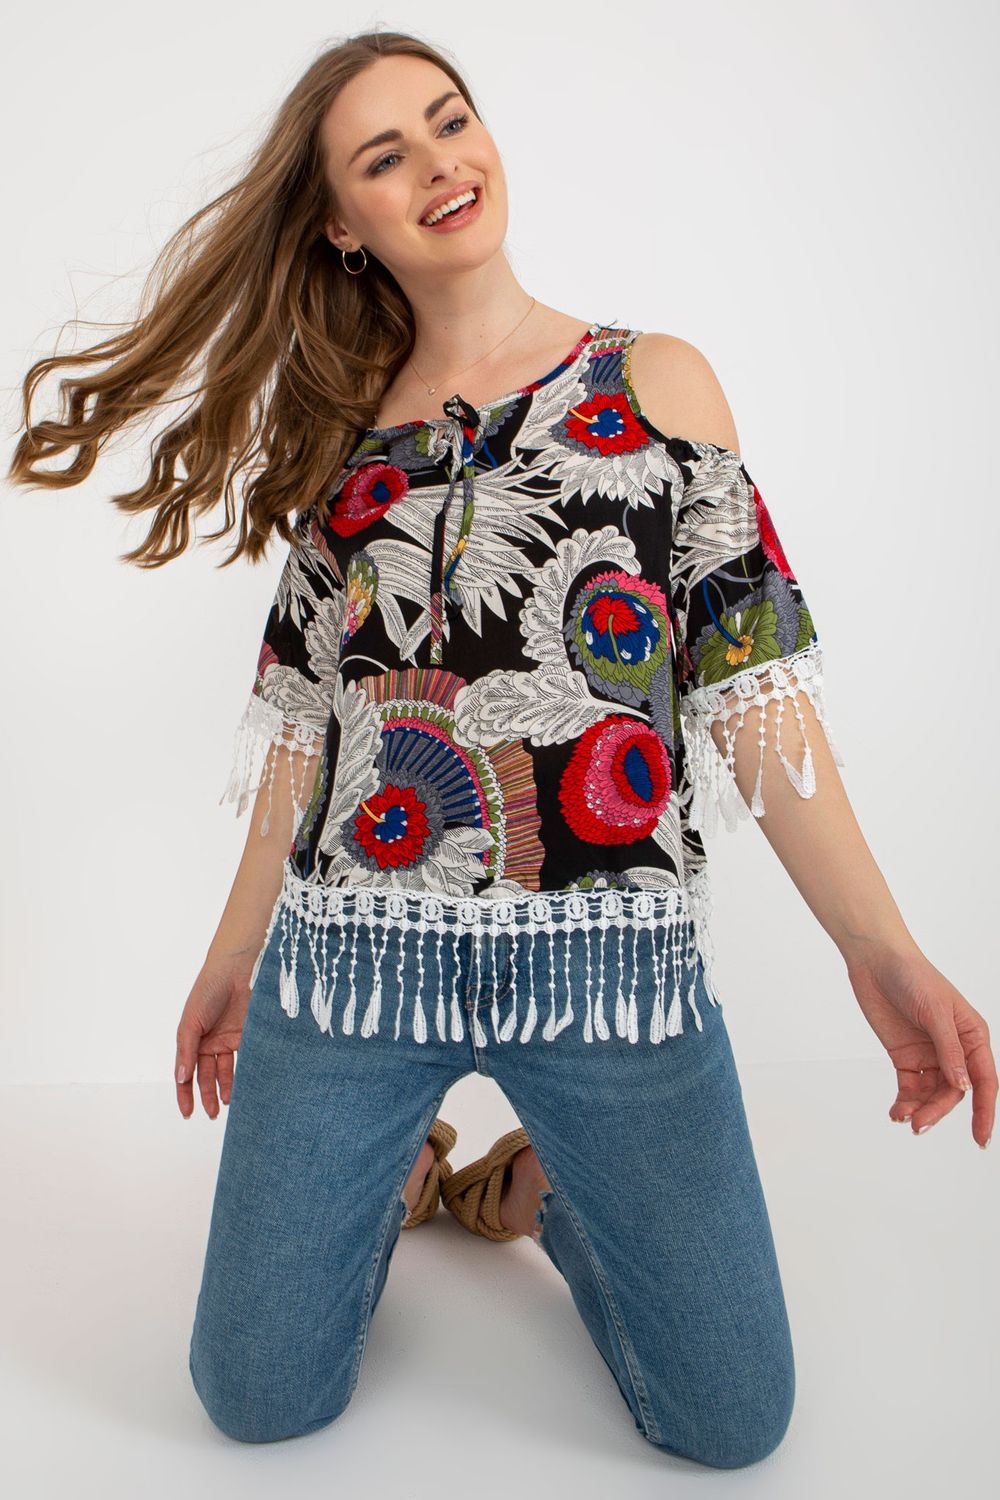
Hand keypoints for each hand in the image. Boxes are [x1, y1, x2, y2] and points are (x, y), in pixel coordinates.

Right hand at [174, 952, 256, 1119]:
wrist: (238, 968)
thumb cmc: (209, 989)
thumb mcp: (191, 1022)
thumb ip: (186, 1051)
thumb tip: (180, 1079)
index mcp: (192, 1038)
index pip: (186, 1072)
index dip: (186, 1093)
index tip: (187, 1113)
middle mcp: (210, 1041)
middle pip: (207, 1075)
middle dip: (208, 1095)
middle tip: (212, 1114)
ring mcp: (230, 1039)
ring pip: (227, 1071)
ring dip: (227, 1088)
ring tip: (229, 1104)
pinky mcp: (249, 1035)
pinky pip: (246, 1059)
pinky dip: (245, 1074)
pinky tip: (246, 1086)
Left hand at [845, 942, 994, 1146]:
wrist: (875, 960)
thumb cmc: (912, 976)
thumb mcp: (935, 1012)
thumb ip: (949, 1051)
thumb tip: (963, 1088)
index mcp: (973, 1036)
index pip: (984, 1081)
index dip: (985, 1112)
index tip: (981, 1140)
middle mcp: (954, 1049)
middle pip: (954, 1092)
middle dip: (939, 1111)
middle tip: (919, 1125)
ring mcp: (930, 1054)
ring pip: (932, 1094)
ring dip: (920, 1109)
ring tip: (903, 1118)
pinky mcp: (906, 1057)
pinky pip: (910, 1087)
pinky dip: (904, 1102)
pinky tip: (896, 1112)